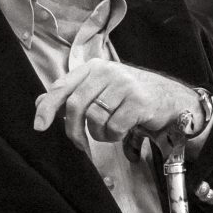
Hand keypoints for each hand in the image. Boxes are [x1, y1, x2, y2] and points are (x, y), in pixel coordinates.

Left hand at [32, 59, 203, 147]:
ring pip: (94, 117)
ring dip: (98, 134)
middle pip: (76, 104)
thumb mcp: (101, 91)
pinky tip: (121, 132)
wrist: (172, 100)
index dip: (48, 107)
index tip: (39, 126)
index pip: (62, 87)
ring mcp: (124, 85)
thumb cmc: (132, 98)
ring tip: (108, 133)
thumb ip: (73, 95)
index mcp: (94, 68)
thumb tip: (40, 103)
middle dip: (73, 130)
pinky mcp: (138, 101)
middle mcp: (107, 72)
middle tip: (79, 144)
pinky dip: (113, 136)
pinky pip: (113, 126)